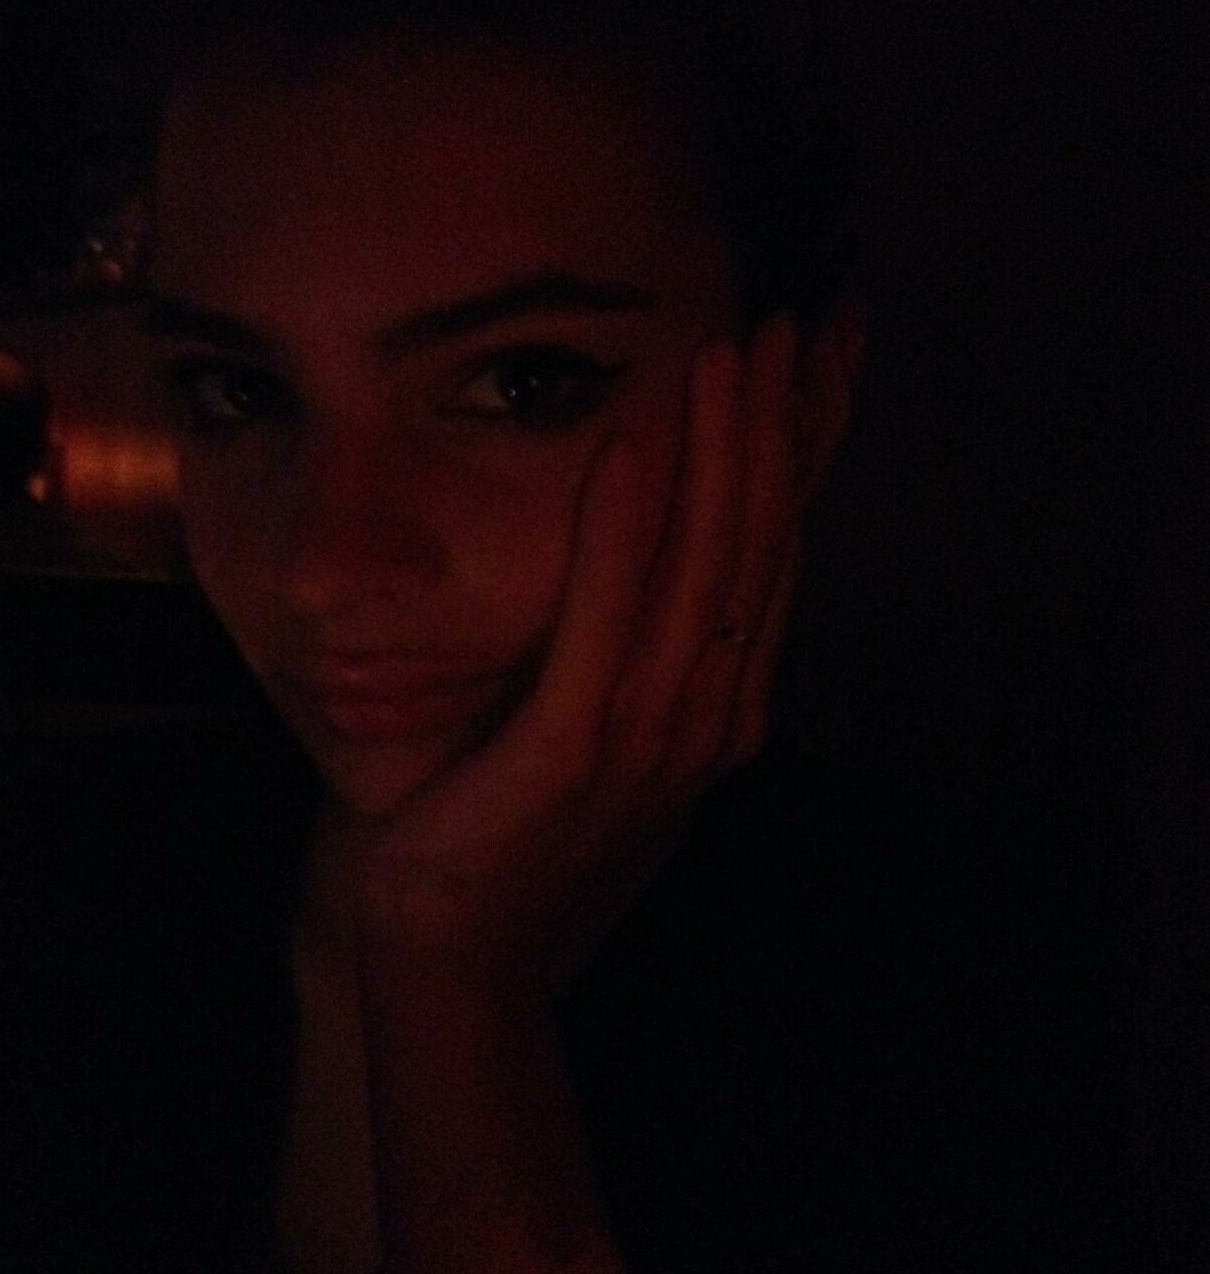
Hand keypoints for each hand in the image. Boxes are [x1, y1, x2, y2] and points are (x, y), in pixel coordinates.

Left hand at [308, 317, 806, 1003]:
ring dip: (717, 459)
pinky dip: (621, 536)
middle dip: (777, 431)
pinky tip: (628, 453)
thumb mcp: (601, 728)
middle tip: (795, 323)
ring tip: (729, 356)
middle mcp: (706, 718)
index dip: (802, 454)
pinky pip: (604, 628)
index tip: (816, 357)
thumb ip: (644, 652)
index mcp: (720, 707)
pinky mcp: (570, 754)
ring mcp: (646, 740)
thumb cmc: (517, 829)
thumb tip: (660, 555)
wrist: (457, 950)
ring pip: (701, 576)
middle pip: (759, 550)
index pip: (776, 554)